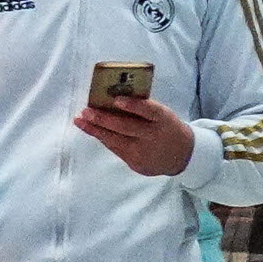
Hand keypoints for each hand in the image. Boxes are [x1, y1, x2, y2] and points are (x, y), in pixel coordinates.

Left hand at [74, 90, 194, 178]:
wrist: (182, 155)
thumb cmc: (166, 127)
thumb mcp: (163, 116)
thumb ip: (144, 110)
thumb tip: (113, 98)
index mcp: (164, 120)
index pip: (149, 111)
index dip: (133, 106)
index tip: (116, 100)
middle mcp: (153, 136)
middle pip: (126, 127)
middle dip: (103, 119)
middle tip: (86, 111)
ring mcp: (144, 152)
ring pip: (115, 140)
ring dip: (95, 130)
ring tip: (80, 120)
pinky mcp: (135, 163)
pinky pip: (115, 149)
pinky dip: (102, 138)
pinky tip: (91, 130)